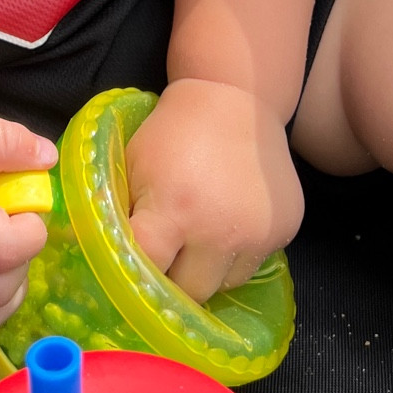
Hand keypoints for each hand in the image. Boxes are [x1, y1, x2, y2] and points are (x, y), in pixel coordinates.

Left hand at [126, 77, 303, 304]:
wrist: (235, 99)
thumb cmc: (172, 133)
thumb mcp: (133, 166)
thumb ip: (122, 215)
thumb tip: (107, 263)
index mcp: (174, 210)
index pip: (147, 272)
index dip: (134, 274)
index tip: (128, 274)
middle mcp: (219, 230)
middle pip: (190, 292)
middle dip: (174, 282)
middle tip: (167, 258)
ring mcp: (258, 234)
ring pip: (225, 284)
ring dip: (209, 270)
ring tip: (200, 236)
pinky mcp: (284, 230)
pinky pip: (254, 263)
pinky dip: (238, 253)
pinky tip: (229, 221)